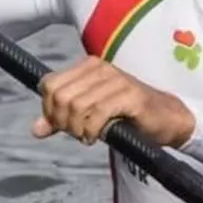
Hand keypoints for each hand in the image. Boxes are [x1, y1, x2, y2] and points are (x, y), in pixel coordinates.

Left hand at [33, 56, 195, 147]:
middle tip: (77, 133)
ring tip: (89, 135)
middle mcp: (100, 68)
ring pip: (76, 106)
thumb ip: (62, 119)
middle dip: (63, 122)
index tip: (62, 125)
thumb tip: (36, 130)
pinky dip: (93, 130)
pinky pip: (98, 113)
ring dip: (78, 129)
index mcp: (87, 67)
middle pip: (60, 96)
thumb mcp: (88, 116)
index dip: (49, 110)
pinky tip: (98, 136)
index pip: (48, 84)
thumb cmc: (126, 116)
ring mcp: (116, 80)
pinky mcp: (130, 95)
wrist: (166, 119)